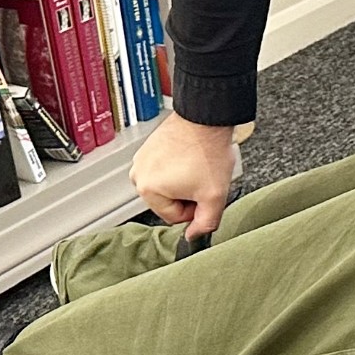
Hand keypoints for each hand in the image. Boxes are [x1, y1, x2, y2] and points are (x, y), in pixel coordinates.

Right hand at [129, 111, 241, 238]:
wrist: (206, 118)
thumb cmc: (208, 152)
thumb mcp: (215, 196)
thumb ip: (206, 223)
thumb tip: (194, 236)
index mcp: (148, 190)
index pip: (173, 217)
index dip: (194, 209)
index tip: (204, 194)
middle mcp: (139, 174)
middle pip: (168, 202)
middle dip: (188, 195)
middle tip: (203, 178)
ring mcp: (142, 159)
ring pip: (167, 185)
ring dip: (183, 181)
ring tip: (197, 166)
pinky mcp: (148, 147)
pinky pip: (164, 169)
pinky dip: (178, 167)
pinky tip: (192, 157)